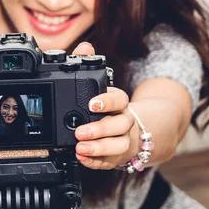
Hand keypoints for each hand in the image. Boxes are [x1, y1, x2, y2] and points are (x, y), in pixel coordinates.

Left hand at [70, 42, 135, 169]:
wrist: (128, 130)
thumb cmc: (106, 107)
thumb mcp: (97, 85)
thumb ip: (89, 65)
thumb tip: (85, 47)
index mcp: (120, 102)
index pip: (120, 99)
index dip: (107, 101)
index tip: (91, 104)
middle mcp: (124, 121)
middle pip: (118, 125)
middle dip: (99, 129)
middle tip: (80, 132)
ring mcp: (123, 140)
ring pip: (118, 145)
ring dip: (99, 147)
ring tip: (80, 148)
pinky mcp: (118, 156)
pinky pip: (110, 161)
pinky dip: (96, 161)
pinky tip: (83, 158)